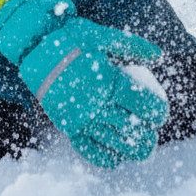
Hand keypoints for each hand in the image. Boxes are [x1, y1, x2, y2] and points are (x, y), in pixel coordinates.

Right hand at [0, 0, 168, 167]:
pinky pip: (88, 149)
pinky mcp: (68, 125)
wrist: (35, 47)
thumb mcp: (104, 36)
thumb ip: (133, 46)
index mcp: (111, 81)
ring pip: (114, 144)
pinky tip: (115, 159)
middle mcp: (98, 103)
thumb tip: (159, 56)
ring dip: (132, 151)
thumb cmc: (73, 38)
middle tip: (153, 134)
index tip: (160, 114)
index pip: (146, 106)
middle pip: (133, 131)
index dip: (159, 113)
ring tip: (142, 150)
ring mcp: (82, 117)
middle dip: (148, 137)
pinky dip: (104, 158)